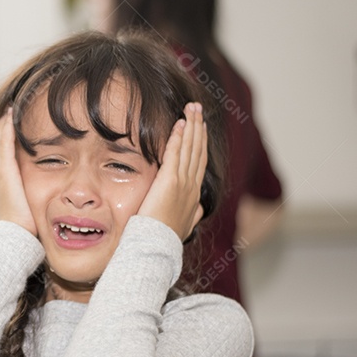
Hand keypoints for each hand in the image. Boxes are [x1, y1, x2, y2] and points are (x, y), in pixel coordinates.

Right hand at [0, 109, 36, 235]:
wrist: (13, 239)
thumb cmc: (23, 230)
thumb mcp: (24, 209)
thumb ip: (28, 197)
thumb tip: (40, 195)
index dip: (2, 136)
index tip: (10, 122)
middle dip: (0, 124)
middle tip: (10, 107)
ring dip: (3, 121)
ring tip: (11, 106)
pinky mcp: (4, 172)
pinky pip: (3, 143)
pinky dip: (6, 127)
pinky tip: (12, 115)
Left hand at [137, 103, 207, 239]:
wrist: (156, 248)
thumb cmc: (162, 240)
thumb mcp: (183, 226)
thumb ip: (191, 214)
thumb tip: (199, 210)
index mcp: (193, 196)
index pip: (198, 163)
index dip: (200, 144)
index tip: (200, 128)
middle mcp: (191, 187)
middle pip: (197, 151)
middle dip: (199, 128)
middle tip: (198, 109)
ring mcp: (182, 183)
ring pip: (189, 148)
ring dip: (191, 126)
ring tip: (192, 108)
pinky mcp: (170, 182)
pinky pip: (175, 154)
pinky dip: (178, 137)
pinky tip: (179, 123)